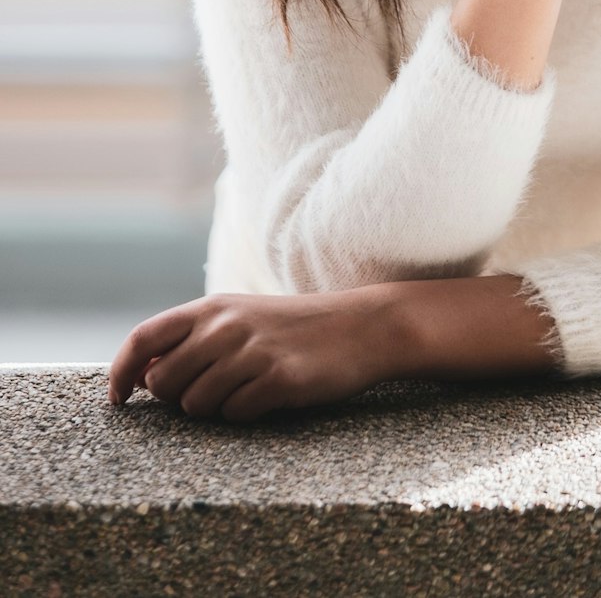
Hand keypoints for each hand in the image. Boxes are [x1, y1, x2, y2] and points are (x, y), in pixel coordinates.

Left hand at [107, 288, 398, 421]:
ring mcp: (251, 352)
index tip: (117, 399)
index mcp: (212, 307)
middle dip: (176, 398)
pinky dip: (245, 413)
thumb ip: (193, 337)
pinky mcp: (277, 379)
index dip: (120, 372)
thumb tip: (142, 373)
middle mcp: (225, 326)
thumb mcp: (240, 317)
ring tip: (246, 388)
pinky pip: (235, 415)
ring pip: (195, 405)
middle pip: (163, 382)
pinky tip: (269, 394)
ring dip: (214, 408)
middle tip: (210, 390)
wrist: (361, 326)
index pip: (144, 338)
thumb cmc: (293, 327)